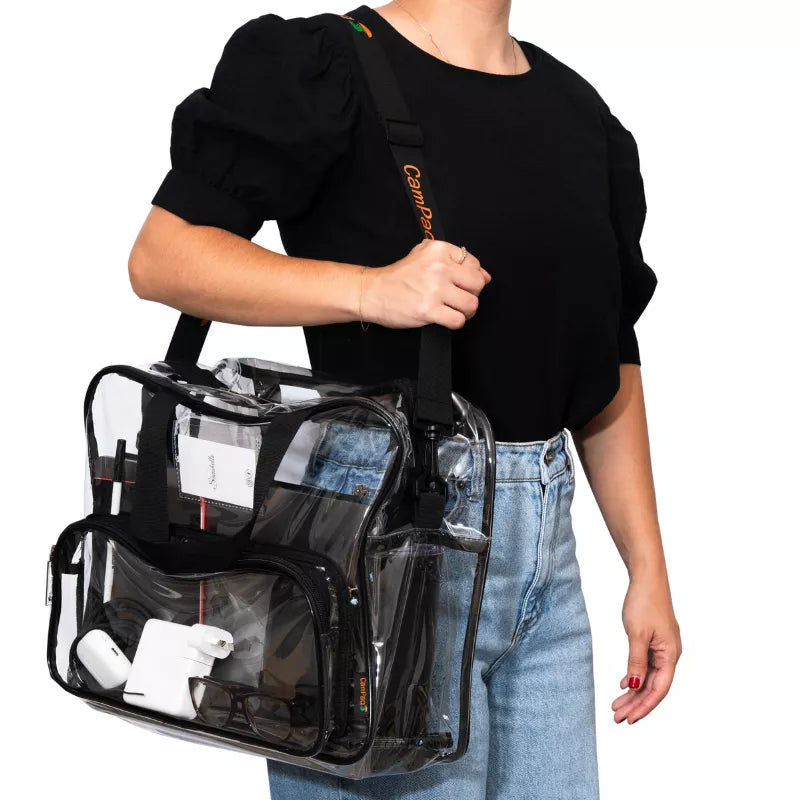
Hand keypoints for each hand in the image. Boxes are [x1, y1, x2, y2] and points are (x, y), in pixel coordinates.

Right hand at [361, 239, 490, 328]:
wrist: (373, 292)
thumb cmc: (399, 277)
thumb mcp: (424, 256)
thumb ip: (456, 261)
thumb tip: (486, 275)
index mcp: (439, 249)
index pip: (474, 264)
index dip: (470, 277)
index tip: (457, 283)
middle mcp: (439, 267)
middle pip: (477, 284)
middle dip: (471, 294)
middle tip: (457, 298)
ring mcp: (435, 289)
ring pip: (471, 304)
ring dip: (464, 311)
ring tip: (451, 309)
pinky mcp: (429, 310)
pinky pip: (458, 320)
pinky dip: (454, 322)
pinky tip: (444, 317)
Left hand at [612, 572, 681, 724]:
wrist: (647, 578)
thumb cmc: (644, 602)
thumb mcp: (637, 634)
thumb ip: (636, 661)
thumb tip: (635, 686)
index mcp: (670, 654)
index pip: (659, 689)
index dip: (644, 706)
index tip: (629, 719)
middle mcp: (670, 654)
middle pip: (653, 686)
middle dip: (635, 703)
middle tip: (617, 717)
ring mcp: (662, 647)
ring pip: (648, 676)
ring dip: (633, 691)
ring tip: (616, 705)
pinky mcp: (654, 640)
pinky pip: (645, 664)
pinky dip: (635, 675)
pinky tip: (624, 684)